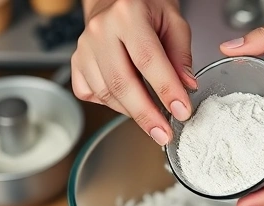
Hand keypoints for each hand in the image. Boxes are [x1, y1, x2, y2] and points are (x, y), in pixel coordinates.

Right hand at [71, 0, 195, 145]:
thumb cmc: (145, 7)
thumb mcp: (173, 20)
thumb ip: (182, 54)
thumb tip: (187, 87)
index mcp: (127, 14)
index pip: (148, 59)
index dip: (166, 90)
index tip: (181, 111)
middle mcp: (100, 31)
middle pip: (122, 83)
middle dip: (146, 114)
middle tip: (164, 134)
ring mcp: (84, 48)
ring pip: (107, 93)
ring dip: (132, 113)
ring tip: (154, 121)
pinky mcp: (76, 63)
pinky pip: (91, 94)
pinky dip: (112, 105)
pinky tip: (129, 103)